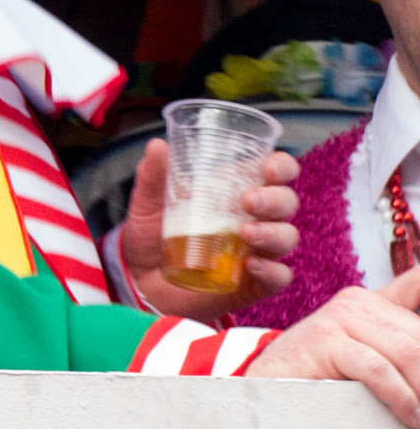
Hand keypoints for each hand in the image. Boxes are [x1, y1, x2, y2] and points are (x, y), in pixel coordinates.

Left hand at [122, 139, 298, 317]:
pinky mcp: (255, 283)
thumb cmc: (153, 236)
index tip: (269, 167)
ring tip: (246, 233)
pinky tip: (251, 264)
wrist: (142, 282)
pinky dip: (271, 269)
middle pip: (286, 202)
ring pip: (287, 237)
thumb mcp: (148, 204)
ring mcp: (258, 251)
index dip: (281, 166)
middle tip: (249, 201)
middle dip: (276, 199)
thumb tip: (157, 145)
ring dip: (273, 232)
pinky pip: (278, 276)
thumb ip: (153, 176)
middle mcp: (255, 218)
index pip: (275, 173)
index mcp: (236, 191)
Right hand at [248, 266, 419, 427]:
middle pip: (418, 337)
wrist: (268, 387)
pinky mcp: (324, 339)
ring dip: (419, 391)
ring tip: (419, 417)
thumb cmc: (321, 377)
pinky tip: (408, 414)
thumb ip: (396, 344)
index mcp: (371, 303)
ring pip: (406, 352)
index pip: (416, 288)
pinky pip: (377, 368)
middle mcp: (356, 302)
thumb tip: (416, 355)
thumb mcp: (366, 356)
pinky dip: (400, 396)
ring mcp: (338, 316)